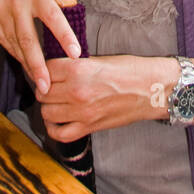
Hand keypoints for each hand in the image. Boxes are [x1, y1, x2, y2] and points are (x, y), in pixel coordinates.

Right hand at [0, 0, 79, 93]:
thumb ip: (49, 2)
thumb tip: (65, 28)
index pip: (52, 16)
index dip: (64, 35)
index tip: (75, 53)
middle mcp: (16, 3)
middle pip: (28, 39)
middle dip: (37, 66)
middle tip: (47, 87)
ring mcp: (0, 13)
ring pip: (15, 45)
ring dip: (27, 65)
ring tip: (40, 83)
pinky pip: (5, 42)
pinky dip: (16, 54)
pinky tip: (25, 65)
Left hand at [36, 54, 169, 141]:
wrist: (150, 89)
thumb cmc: (129, 70)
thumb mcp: (100, 59)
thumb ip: (76, 65)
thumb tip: (56, 69)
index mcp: (79, 69)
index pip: (46, 69)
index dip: (46, 69)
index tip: (50, 70)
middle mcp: (77, 91)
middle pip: (43, 92)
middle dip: (45, 88)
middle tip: (52, 86)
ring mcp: (82, 112)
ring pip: (46, 112)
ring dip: (48, 106)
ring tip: (55, 101)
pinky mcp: (89, 127)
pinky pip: (59, 134)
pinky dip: (54, 128)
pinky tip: (57, 120)